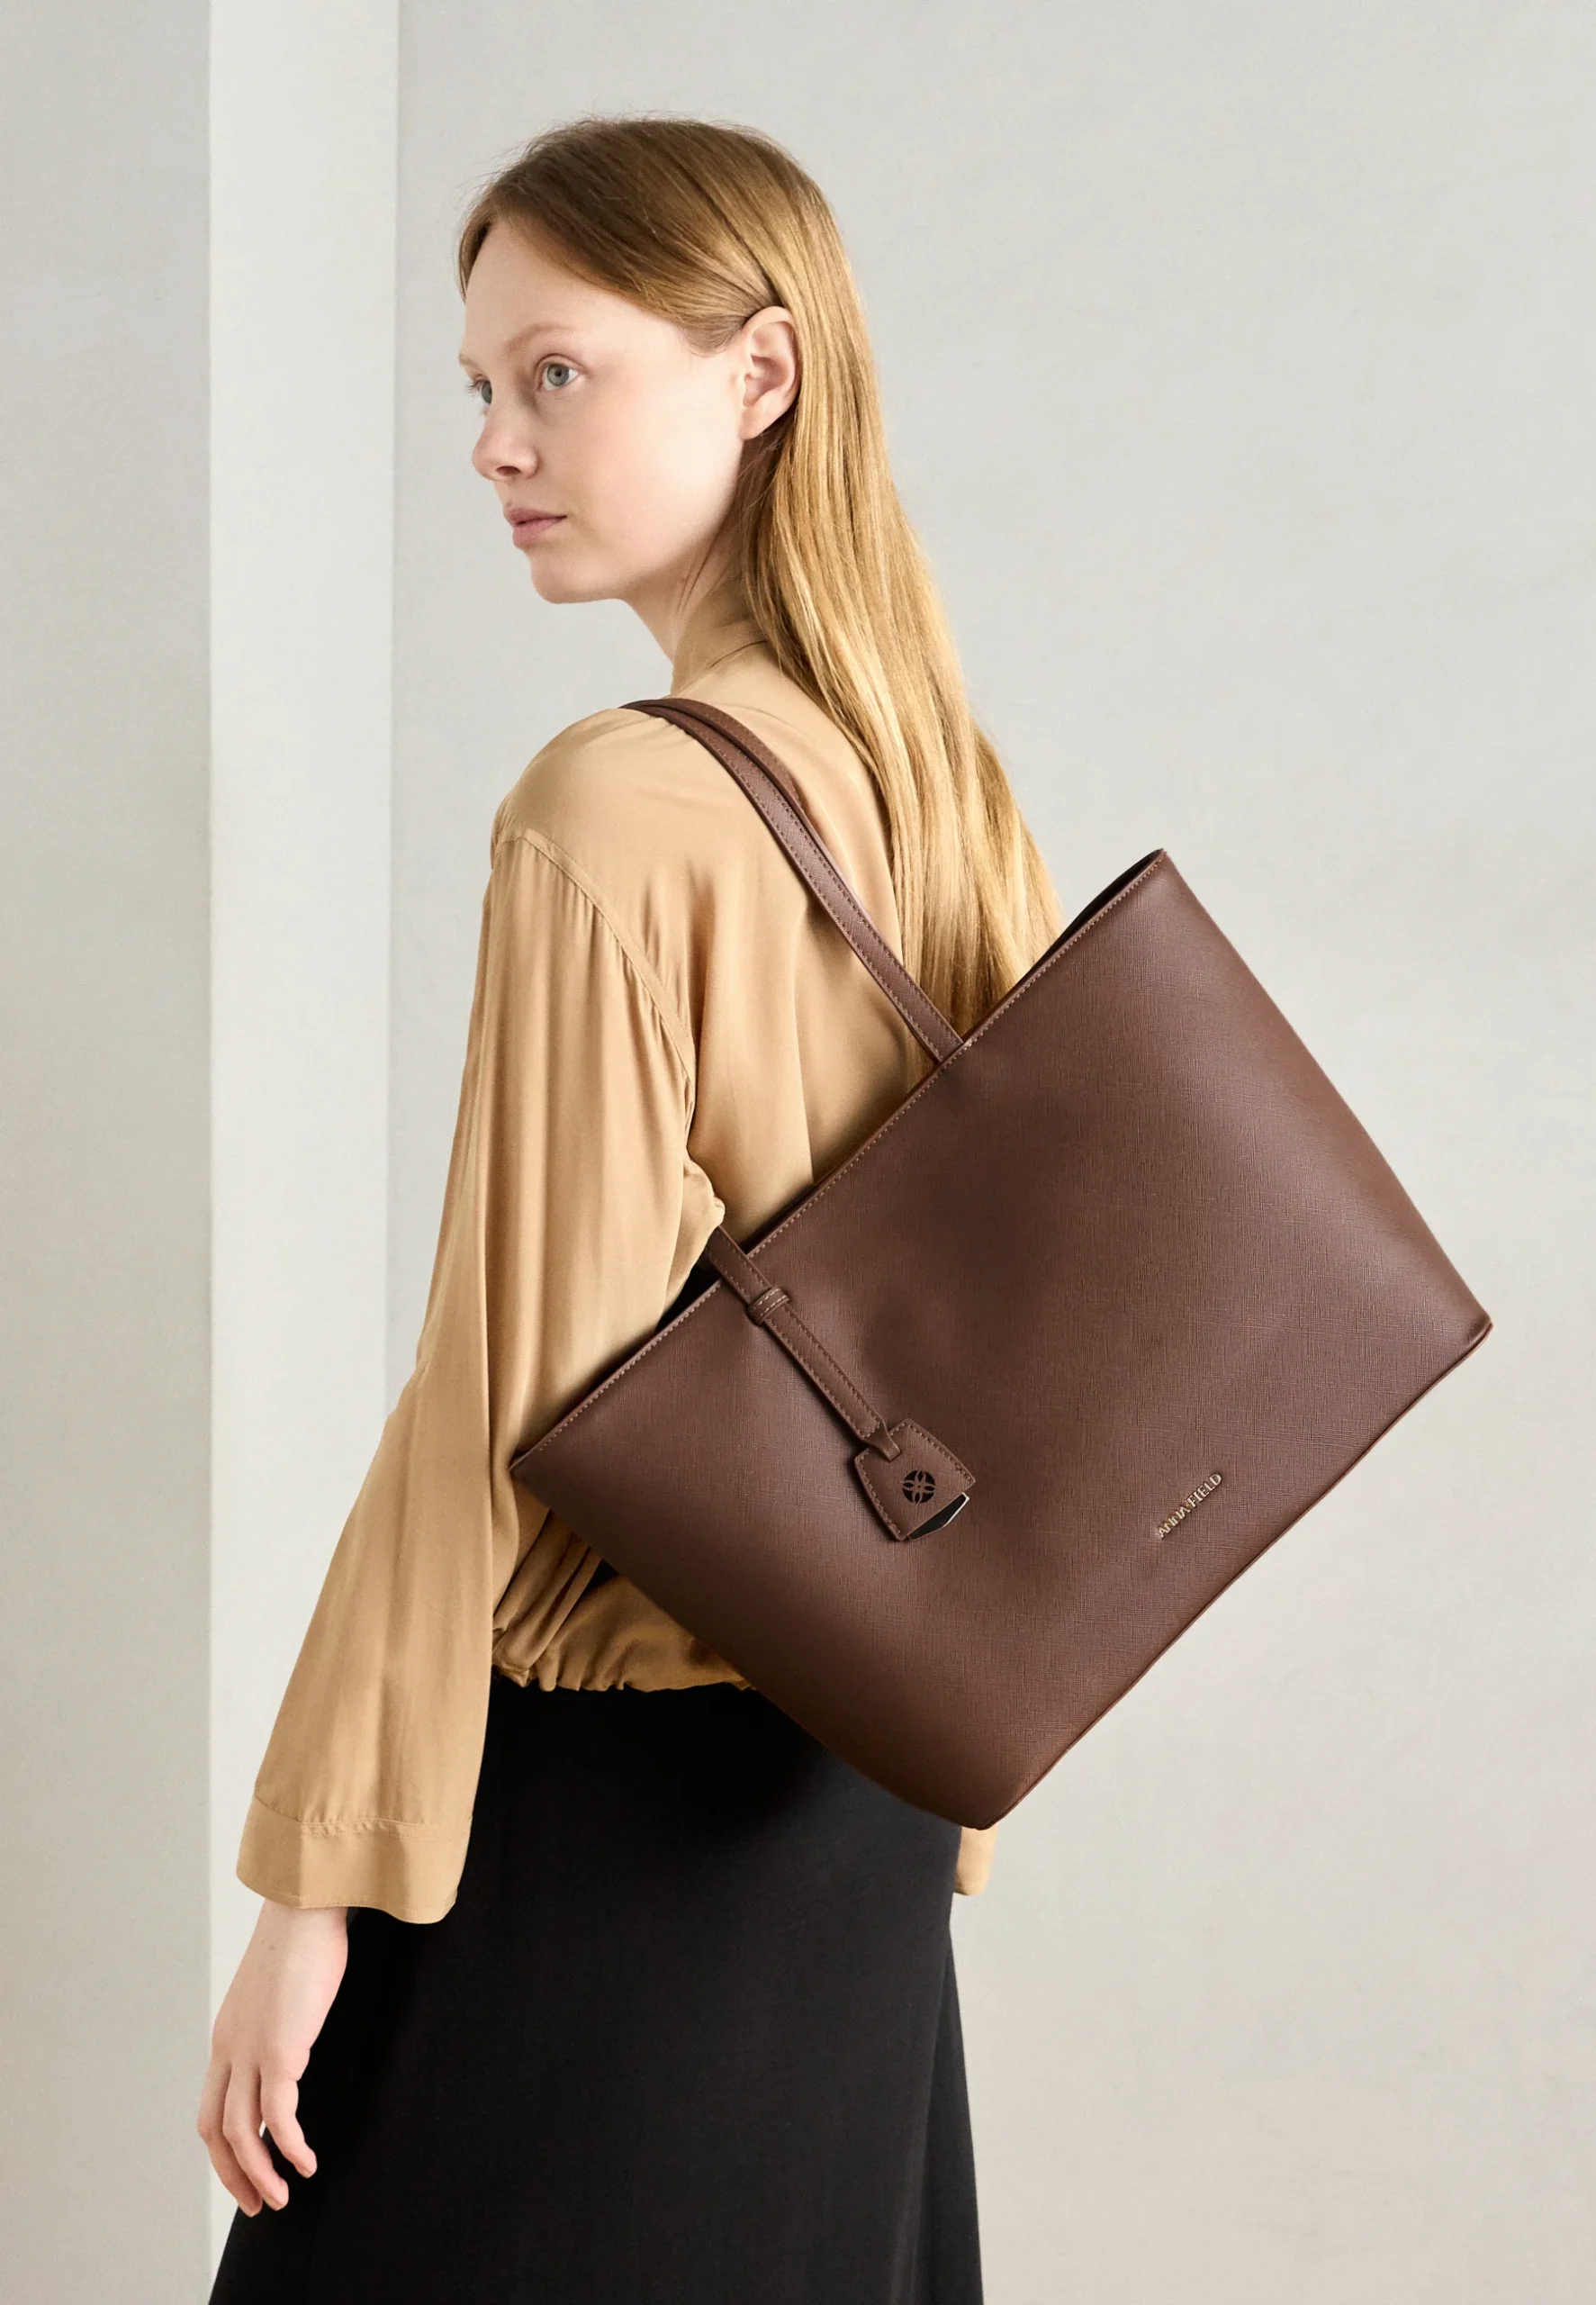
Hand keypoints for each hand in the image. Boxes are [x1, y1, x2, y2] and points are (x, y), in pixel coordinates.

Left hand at [197, 1900, 348, 2214]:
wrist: (306, 1906)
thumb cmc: (304, 1939)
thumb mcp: (280, 1989)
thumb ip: (278, 2018)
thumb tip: (298, 2032)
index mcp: (227, 2036)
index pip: (211, 2109)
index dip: (225, 2150)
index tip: (250, 2172)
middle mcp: (229, 2049)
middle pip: (214, 2131)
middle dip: (234, 2175)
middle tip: (260, 2203)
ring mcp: (250, 2051)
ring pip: (240, 2133)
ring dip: (260, 2174)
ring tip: (283, 2196)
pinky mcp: (280, 2050)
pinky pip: (277, 2117)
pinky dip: (289, 2147)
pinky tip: (307, 2162)